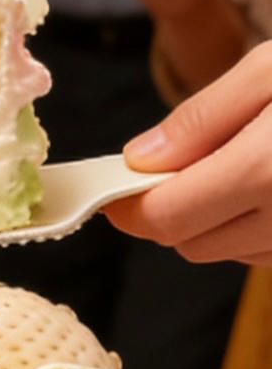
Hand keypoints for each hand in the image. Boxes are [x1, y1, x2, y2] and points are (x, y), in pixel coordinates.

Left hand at [106, 42, 271, 263]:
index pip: (168, 218)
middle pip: (191, 243)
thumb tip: (139, 161)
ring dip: (212, 218)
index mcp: (268, 170)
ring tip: (239, 159)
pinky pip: (267, 250)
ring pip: (227, 251)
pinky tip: (268, 178)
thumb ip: (203, 117)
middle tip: (175, 161)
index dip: (128, 206)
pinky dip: (252, 223)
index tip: (112, 184)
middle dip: (169, 209)